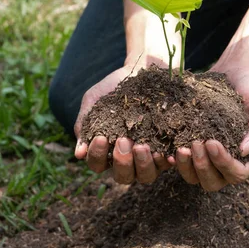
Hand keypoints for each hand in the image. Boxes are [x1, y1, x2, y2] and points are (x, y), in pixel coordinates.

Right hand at [73, 65, 172, 183]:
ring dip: (143, 164)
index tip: (102, 137)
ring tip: (142, 145)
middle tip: (123, 140)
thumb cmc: (113, 88)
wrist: (142, 70)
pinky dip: (167, 160)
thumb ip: (85, 125)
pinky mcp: (169, 150)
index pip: (98, 164)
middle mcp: (128, 160)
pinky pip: (169, 163)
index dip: (98, 155)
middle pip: (124, 177)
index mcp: (107, 151)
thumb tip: (79, 153)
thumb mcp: (94, 101)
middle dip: (122, 162)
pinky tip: (166, 152)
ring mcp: (149, 157)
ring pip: (147, 176)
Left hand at [174, 68, 248, 190]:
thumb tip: (246, 150)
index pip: (238, 173)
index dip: (224, 163)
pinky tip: (167, 150)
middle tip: (194, 144)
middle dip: (203, 166)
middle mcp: (229, 164)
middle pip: (214, 182)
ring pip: (196, 179)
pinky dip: (175, 162)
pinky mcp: (193, 151)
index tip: (211, 142)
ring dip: (187, 167)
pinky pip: (182, 167)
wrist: (232, 73)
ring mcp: (209, 160)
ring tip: (181, 148)